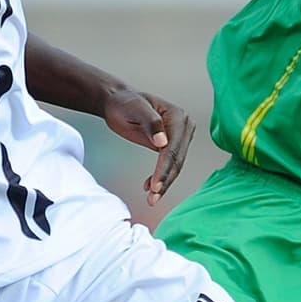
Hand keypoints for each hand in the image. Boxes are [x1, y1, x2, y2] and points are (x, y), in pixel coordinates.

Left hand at [102, 87, 196, 206]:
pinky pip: (169, 165)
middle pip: (177, 160)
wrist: (117, 103)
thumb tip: (162, 142)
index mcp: (178, 116)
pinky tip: (150, 186)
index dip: (165, 168)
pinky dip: (161, 178)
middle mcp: (183, 126)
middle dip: (165, 180)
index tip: (156, 185)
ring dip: (164, 183)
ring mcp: (178, 137)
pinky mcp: (171, 145)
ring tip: (152, 198)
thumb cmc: (124, 103)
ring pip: (175, 166)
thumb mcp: (135, 109)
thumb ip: (151, 123)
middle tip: (153, 197)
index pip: (174, 148)